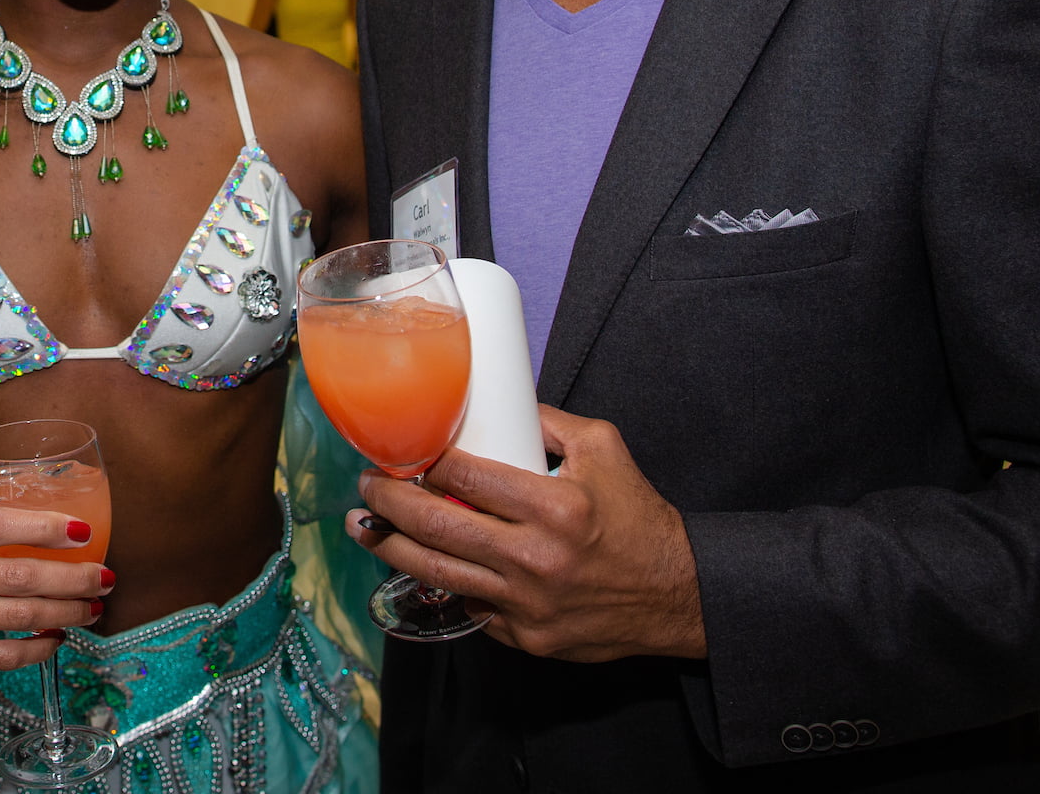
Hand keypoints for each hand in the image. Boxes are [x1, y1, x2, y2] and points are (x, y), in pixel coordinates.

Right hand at [0, 496, 108, 682]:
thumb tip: (40, 527)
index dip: (46, 527)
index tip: (84, 531)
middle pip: (16, 573)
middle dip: (72, 578)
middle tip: (104, 578)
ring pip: (15, 614)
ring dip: (65, 613)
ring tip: (91, 608)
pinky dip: (36, 647)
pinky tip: (55, 637)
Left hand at [348, 405, 705, 661]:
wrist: (676, 594)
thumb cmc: (639, 517)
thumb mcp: (604, 449)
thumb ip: (548, 421)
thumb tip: (499, 401)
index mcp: (554, 505)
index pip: (464, 475)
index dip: (422, 461)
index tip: (401, 450)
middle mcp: (535, 558)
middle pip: (436, 526)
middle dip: (388, 502)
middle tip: (367, 485)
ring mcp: (527, 604)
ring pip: (438, 573)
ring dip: (391, 548)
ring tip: (363, 528)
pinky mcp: (526, 638)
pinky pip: (471, 607)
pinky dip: (444, 585)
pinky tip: (420, 565)